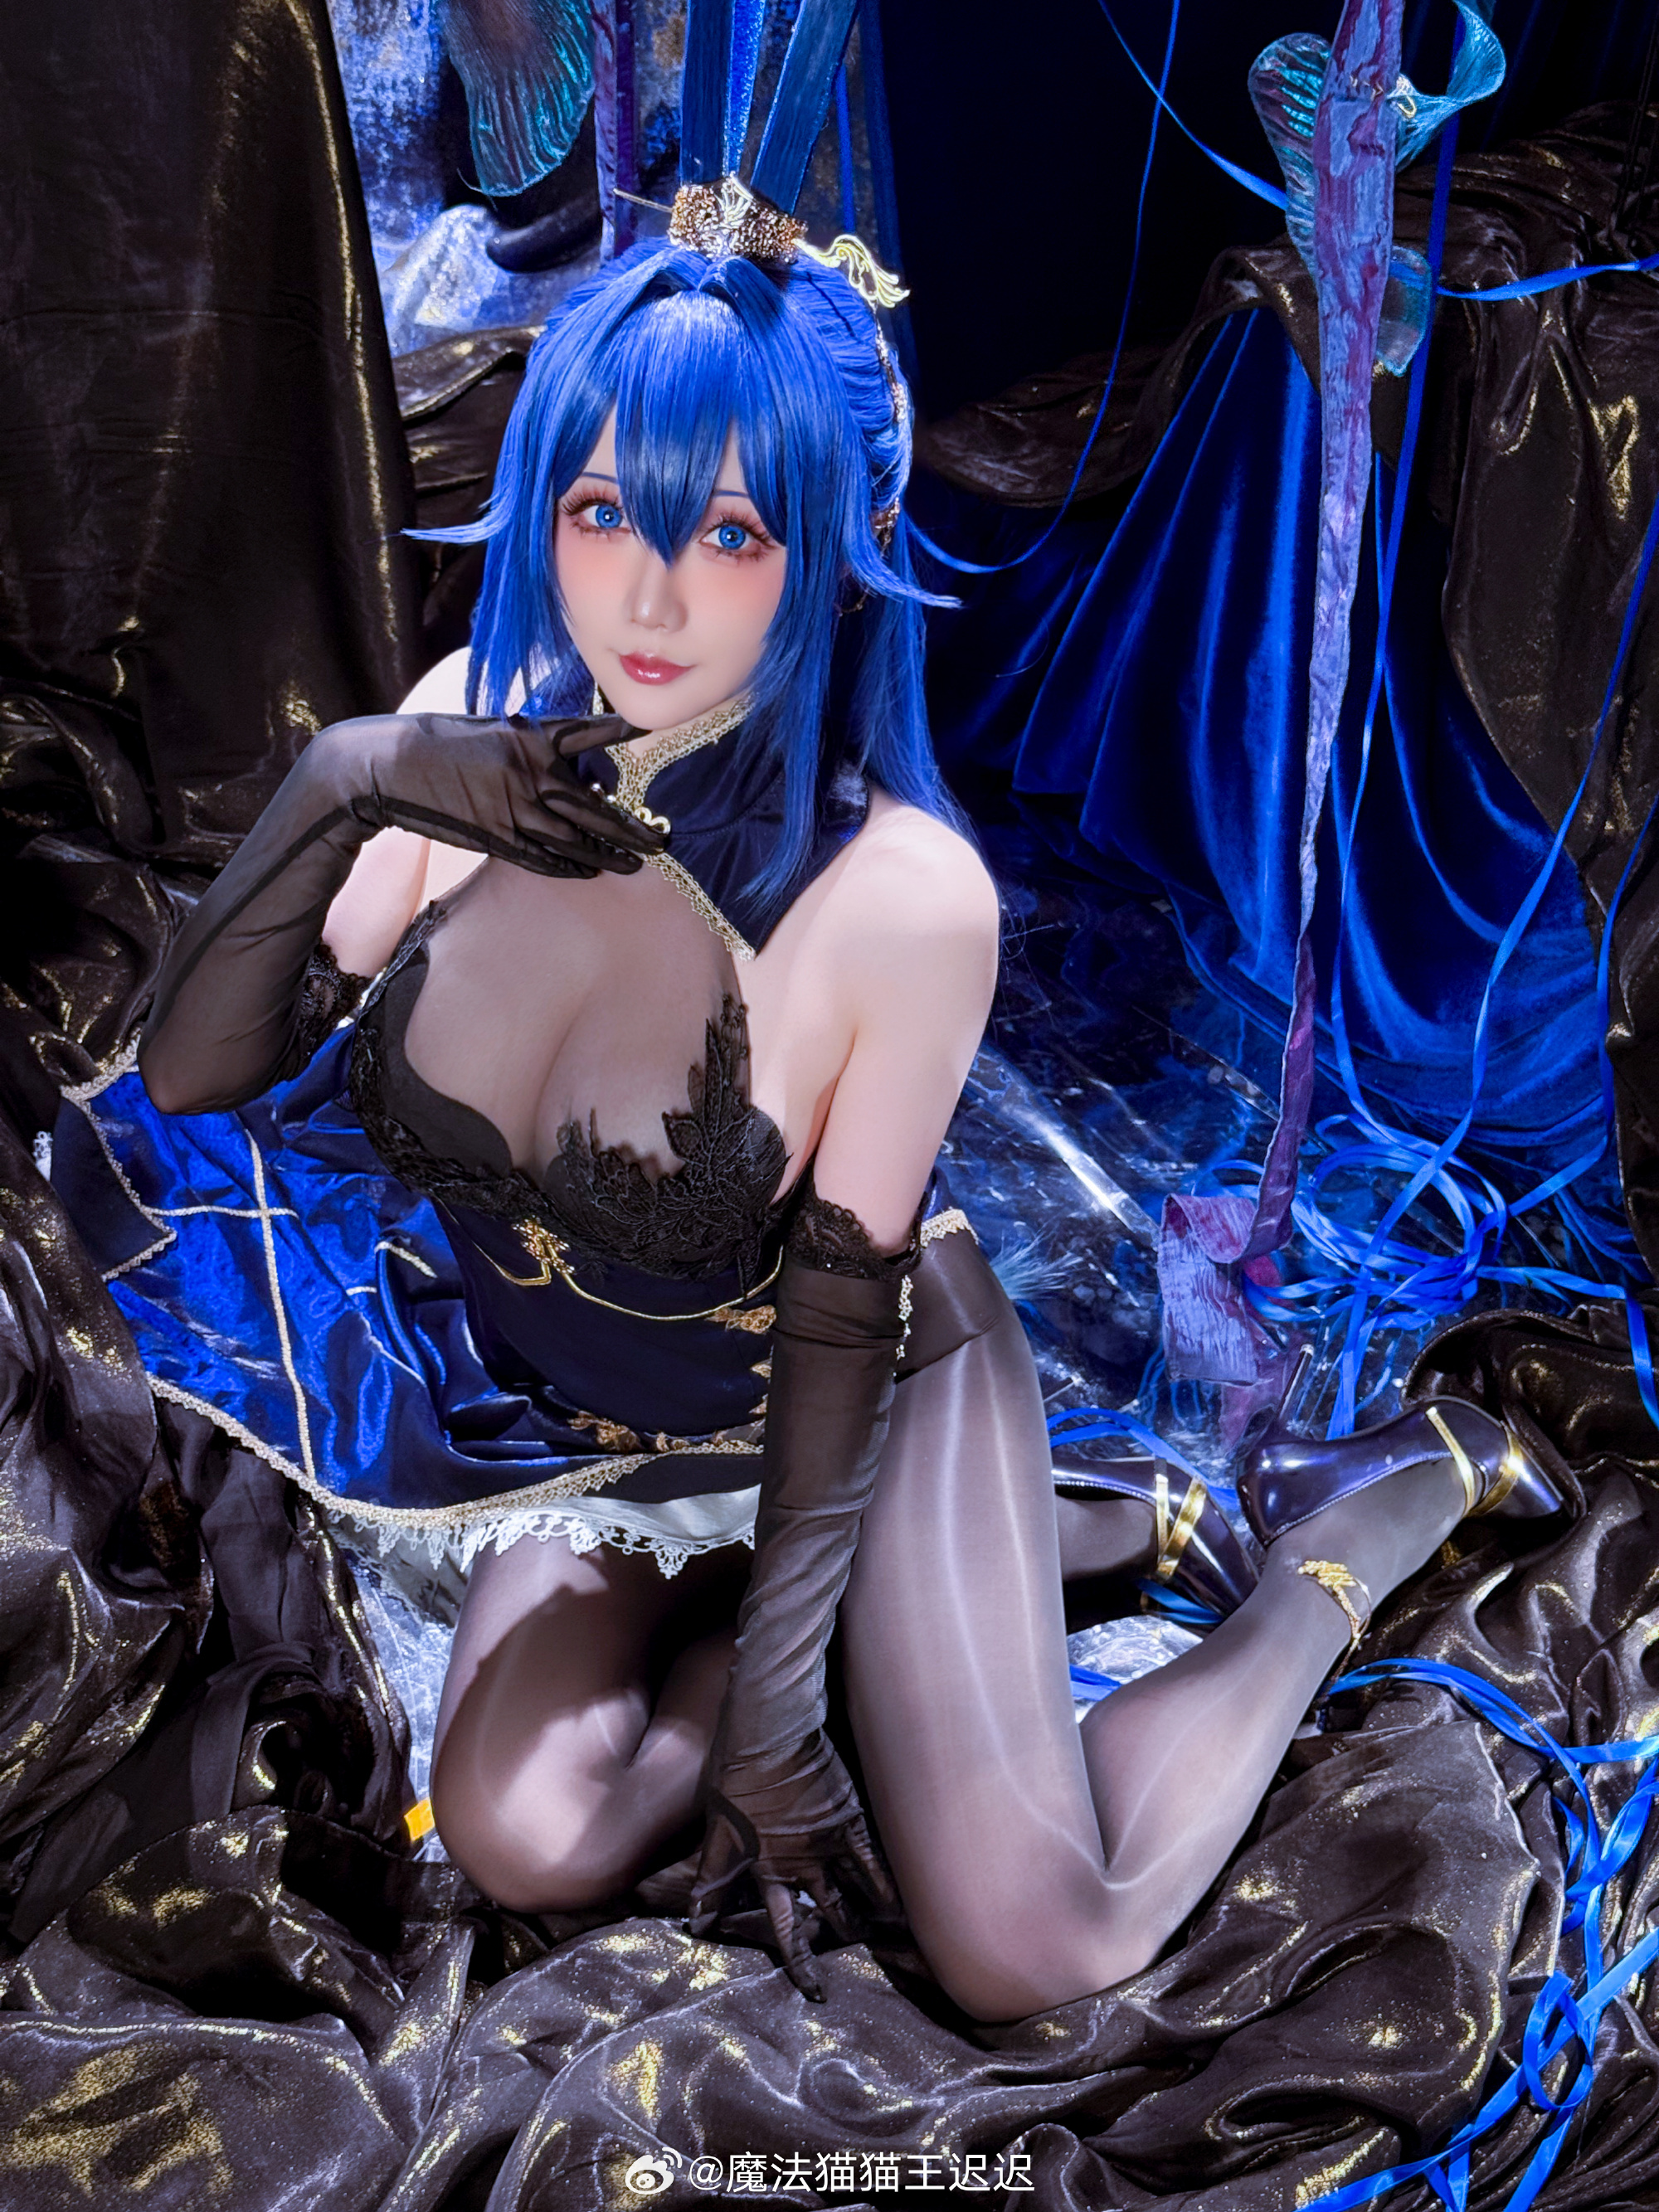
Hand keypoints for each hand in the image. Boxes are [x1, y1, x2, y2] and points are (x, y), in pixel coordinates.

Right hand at [319, 710, 664, 877]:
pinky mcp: (497, 838)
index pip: (589, 731)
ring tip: (636, 864)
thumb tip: (563, 764)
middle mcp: (531, 773)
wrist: (389, 767)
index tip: (651, 727)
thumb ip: (529, 745)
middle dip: (631, 828)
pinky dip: (571, 867)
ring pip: (576, 840)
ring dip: (608, 854)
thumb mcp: (489, 730)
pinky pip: (544, 858)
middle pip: (595, 807)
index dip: (622, 729)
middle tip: (661, 840)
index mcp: (530, 736)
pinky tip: (590, 871)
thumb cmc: (437, 742)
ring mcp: (516, 809)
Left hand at [689, 1731, 901, 2000]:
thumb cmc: (736, 1776)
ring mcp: (830, 1842)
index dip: (801, 1961)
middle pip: (828, 1911)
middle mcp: (803, 1863)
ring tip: (890, 1934)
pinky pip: (874, 1857)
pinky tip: (903, 1898)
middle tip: (860, 1954)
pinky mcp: (850, 1818)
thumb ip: (713, 1878)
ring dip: (870, 1912)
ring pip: (856, 1888)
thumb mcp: (718, 1830)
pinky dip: (888, 1880)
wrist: (770, 1732)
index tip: (816, 1991)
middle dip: (843, 1934)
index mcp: (769, 1869)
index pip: (787, 1927)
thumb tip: (697, 1923)